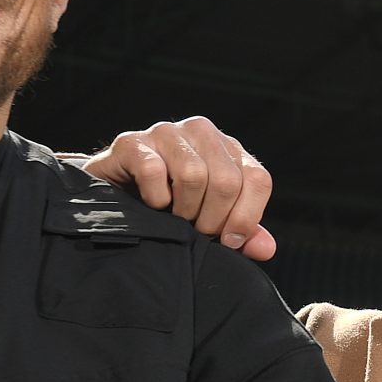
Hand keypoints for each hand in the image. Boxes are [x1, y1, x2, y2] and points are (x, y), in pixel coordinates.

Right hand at [71, 117, 275, 260]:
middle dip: (212, 219)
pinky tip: (151, 204)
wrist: (115, 195)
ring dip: (184, 210)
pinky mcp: (132, 142)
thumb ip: (242, 232)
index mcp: (229, 149)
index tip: (227, 242)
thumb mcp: (211, 219)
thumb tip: (266, 248)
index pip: (257, 179)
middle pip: (227, 181)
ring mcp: (167, 132)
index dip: (246, 217)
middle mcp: (202, 132)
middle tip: (195, 231)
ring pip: (193, 174)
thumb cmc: (171, 207)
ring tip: (174, 218)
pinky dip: (154, 198)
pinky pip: (153, 171)